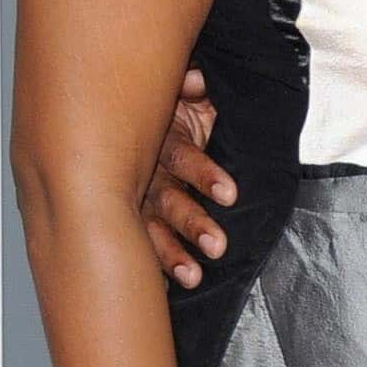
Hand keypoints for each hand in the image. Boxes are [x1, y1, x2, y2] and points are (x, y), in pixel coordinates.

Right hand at [144, 67, 233, 288]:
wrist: (136, 112)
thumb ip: (190, 86)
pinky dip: (158, 265)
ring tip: (194, 277)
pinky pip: (145, 243)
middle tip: (217, 246)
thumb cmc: (173, 104)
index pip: (182, 158)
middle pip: (167, 199)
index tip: (230, 195)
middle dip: (192, 223)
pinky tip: (170, 287)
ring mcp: (138, 196)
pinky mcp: (137, 216)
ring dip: (172, 253)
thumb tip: (196, 79)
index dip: (205, 175)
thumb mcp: (183, 90)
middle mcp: (144, 171)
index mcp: (159, 138)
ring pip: (152, 227)